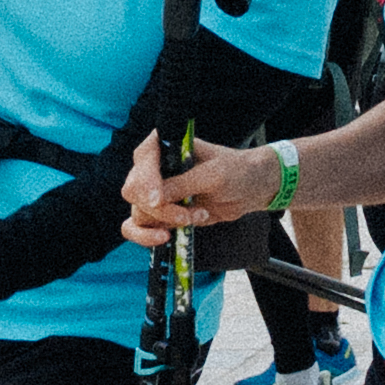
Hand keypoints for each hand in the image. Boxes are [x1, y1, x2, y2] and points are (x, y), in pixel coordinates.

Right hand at [128, 135, 277, 245]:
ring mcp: (155, 192)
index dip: (146, 182)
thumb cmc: (235, 171)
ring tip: (197, 216)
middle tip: (185, 215)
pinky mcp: (160, 214)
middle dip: (160, 209)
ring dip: (168, 221)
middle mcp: (153, 168)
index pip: (142, 161)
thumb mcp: (213, 175)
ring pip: (140, 213)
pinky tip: (166, 238)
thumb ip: (183, 185)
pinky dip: (147, 237)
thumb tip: (155, 199)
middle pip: (134, 191)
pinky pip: (138, 229)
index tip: (158, 200)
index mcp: (164, 146)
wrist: (249, 188)